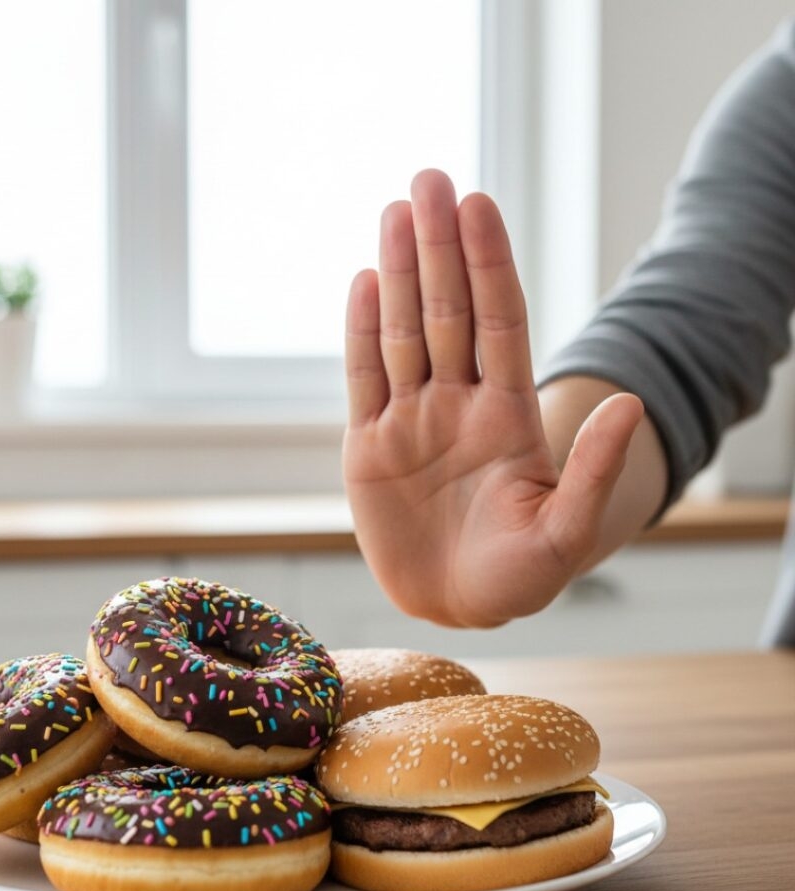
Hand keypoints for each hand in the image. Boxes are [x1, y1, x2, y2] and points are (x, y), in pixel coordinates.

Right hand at [343, 170, 644, 627]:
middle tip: (429, 180)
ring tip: (394, 211)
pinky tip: (363, 282)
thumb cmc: (518, 578)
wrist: (456, 606)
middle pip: (447, 312)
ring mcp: (412, 422)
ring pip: (402, 334)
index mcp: (506, 417)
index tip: (478, 207)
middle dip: (439, 248)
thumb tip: (632, 405)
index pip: (498, 323)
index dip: (488, 265)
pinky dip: (361, 333)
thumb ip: (591, 471)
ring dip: (397, 274)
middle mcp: (458, 405)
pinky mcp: (369, 448)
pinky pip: (364, 380)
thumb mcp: (564, 533)